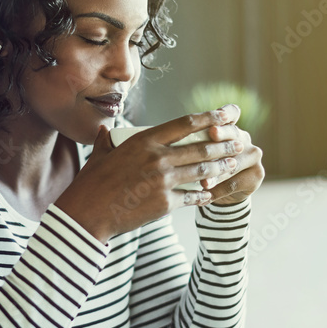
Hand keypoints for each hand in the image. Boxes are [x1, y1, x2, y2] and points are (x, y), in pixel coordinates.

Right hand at [55, 107, 250, 242]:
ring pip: (201, 172)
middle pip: (201, 148)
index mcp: (144, 141)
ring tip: (232, 164)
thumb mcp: (99, 156)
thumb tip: (105, 129)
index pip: (185, 124)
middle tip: (239, 142)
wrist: (88, 215)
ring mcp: (163, 181)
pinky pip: (191, 197)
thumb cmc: (91, 184)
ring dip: (220, 168)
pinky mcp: (165, 203)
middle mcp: (157, 158)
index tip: (226, 113)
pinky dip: (203, 195)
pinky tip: (211, 194)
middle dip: (224, 144)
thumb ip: (106, 140)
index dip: (210, 117)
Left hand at [196, 106, 264, 205]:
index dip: (225, 114)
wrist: (221, 192)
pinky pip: (234, 183)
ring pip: (233, 163)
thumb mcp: (195, 153)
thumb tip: (169, 139)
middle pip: (233, 135)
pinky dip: (218, 191)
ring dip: (216, 174)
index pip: (231, 113)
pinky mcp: (257, 173)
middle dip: (220, 136)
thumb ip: (191, 143)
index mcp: (229, 127)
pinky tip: (205, 197)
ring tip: (202, 183)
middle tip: (210, 137)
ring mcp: (253, 155)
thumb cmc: (203, 166)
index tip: (213, 124)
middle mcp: (243, 138)